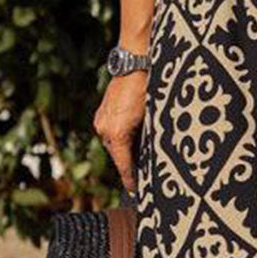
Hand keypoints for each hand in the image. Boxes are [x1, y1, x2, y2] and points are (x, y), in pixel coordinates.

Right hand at [93, 72, 147, 193]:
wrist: (136, 63)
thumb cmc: (151, 89)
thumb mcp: (155, 119)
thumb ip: (150, 142)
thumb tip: (153, 160)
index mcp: (117, 134)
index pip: (125, 168)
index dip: (132, 182)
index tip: (138, 193)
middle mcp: (105, 130)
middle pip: (119, 159)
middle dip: (131, 169)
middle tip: (145, 180)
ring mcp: (101, 122)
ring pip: (115, 147)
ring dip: (128, 154)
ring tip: (143, 160)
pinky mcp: (101, 115)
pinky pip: (112, 135)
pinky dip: (123, 141)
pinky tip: (136, 141)